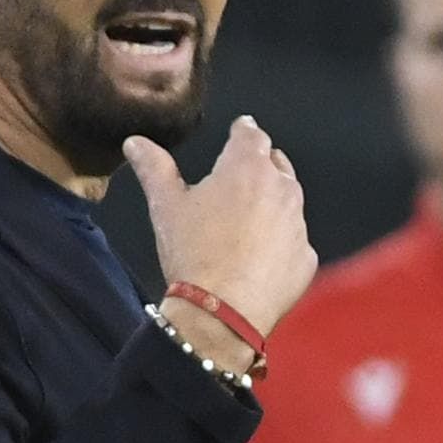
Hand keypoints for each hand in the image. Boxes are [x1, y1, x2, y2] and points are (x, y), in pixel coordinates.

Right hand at [124, 114, 318, 347]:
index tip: (240, 131)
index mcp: (247, 168)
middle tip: (243, 175)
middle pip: (277, 165)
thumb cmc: (193, 252)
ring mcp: (298, 225)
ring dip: (273, 203)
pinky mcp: (306, 258)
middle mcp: (281, 189)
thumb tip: (136, 143)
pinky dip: (281, 242)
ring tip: (250, 218)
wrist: (222, 311)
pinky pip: (295, 241)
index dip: (244, 132)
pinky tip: (261, 256)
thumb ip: (154, 168)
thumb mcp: (166, 206)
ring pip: (289, 202)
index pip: (252, 135)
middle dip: (262, 165)